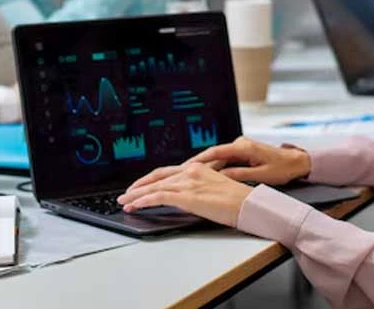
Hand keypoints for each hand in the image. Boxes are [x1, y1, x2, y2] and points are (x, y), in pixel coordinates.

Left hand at [117, 162, 252, 226]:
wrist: (248, 204)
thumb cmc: (237, 200)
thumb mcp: (215, 186)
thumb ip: (199, 187)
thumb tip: (186, 195)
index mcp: (197, 168)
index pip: (167, 172)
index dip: (150, 180)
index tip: (140, 186)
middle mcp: (191, 171)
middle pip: (157, 177)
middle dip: (138, 186)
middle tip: (125, 194)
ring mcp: (188, 182)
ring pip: (154, 187)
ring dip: (136, 195)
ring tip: (125, 202)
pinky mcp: (187, 196)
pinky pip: (158, 197)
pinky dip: (143, 201)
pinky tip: (135, 205)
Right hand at [188, 137, 310, 185]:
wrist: (296, 161)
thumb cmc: (282, 168)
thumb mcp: (261, 174)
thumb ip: (240, 174)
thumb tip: (221, 177)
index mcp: (244, 147)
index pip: (216, 152)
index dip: (199, 160)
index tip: (184, 167)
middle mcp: (240, 143)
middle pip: (213, 154)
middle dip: (195, 164)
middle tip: (179, 173)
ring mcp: (241, 146)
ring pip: (217, 157)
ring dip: (203, 166)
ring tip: (186, 176)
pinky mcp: (242, 151)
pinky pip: (224, 159)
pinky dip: (213, 166)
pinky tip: (204, 175)